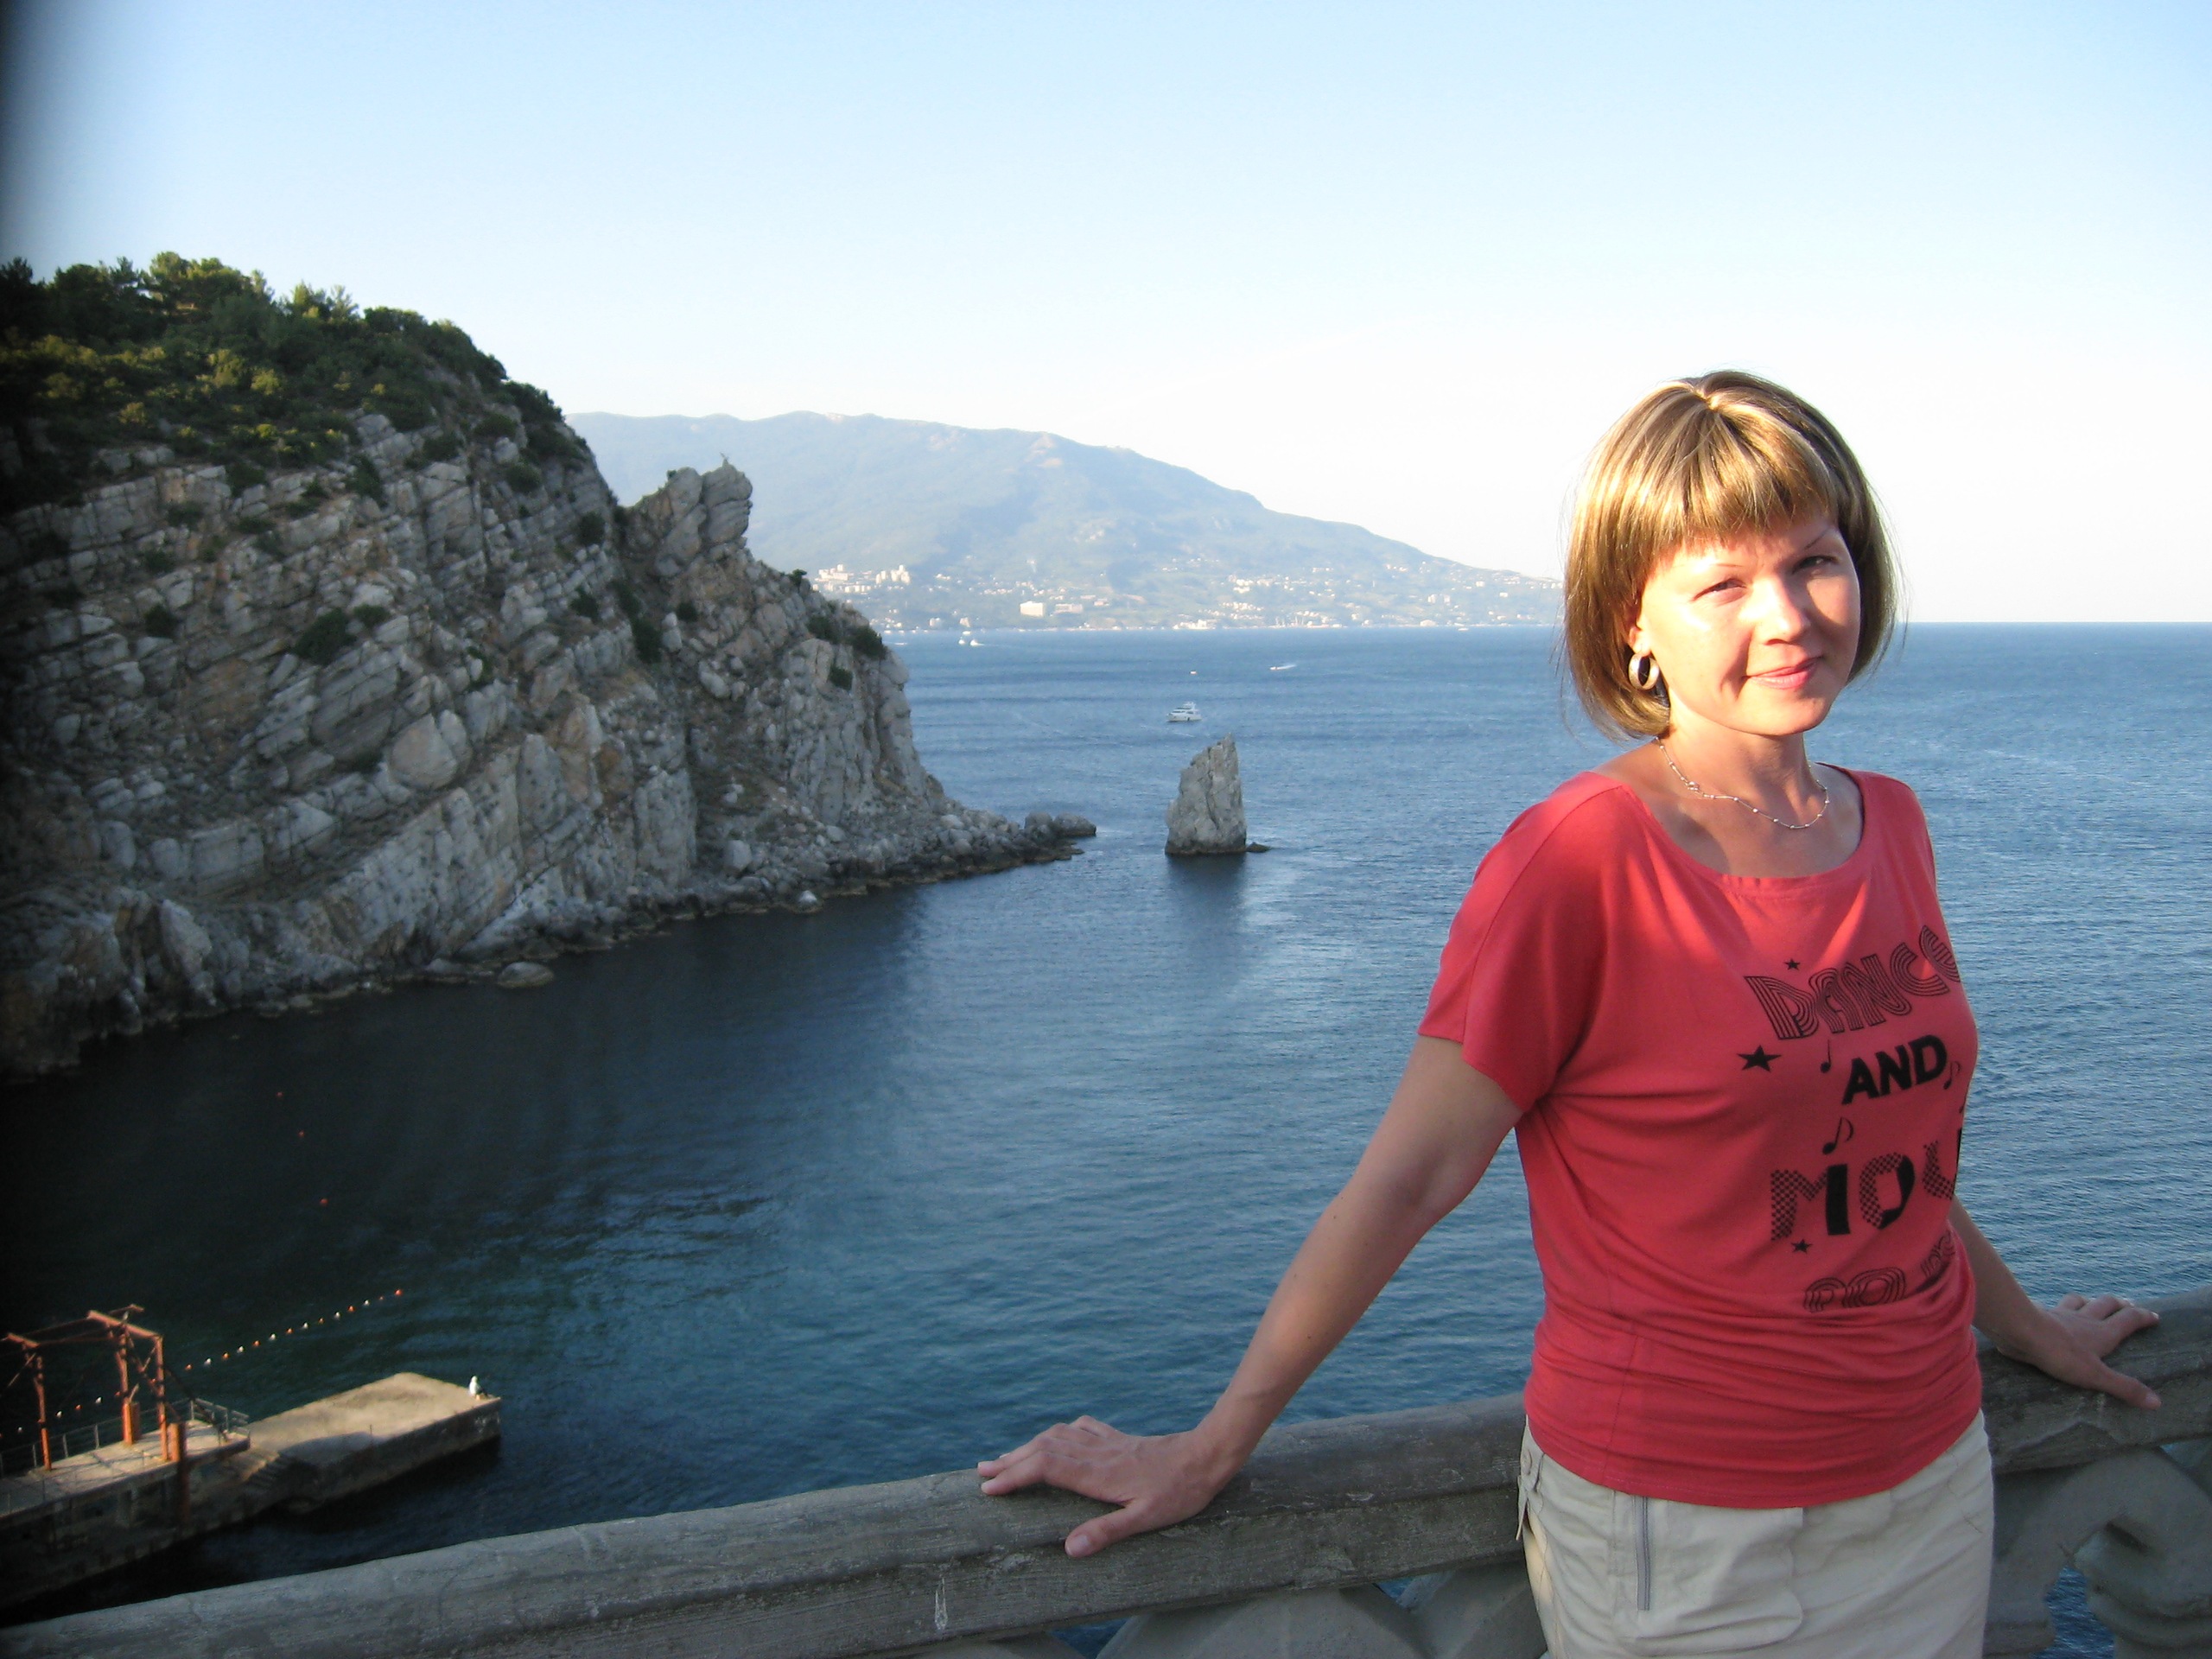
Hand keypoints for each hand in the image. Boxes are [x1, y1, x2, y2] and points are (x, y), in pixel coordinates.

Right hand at [978, 1416, 1241, 1557]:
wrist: (1206, 1455)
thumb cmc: (1180, 1492)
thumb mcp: (1146, 1519)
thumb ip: (1107, 1532)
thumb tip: (1069, 1549)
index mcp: (1097, 1473)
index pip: (1044, 1469)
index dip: (1014, 1477)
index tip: (988, 1488)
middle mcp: (1096, 1453)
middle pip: (1042, 1450)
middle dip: (1010, 1461)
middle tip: (981, 1472)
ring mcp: (1106, 1442)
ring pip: (1057, 1437)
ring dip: (1028, 1446)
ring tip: (1006, 1457)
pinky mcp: (1118, 1437)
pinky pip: (1080, 1429)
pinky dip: (1058, 1433)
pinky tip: (1057, 1436)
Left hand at [1994, 1293, 2162, 1409]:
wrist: (2021, 1331)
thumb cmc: (2061, 1355)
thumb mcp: (2097, 1376)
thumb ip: (2124, 1387)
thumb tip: (2157, 1402)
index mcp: (2102, 1333)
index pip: (2128, 1320)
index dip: (2143, 1317)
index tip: (2154, 1316)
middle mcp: (2084, 1319)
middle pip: (2106, 1304)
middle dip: (2119, 1304)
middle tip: (2128, 1304)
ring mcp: (2061, 1314)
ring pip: (2079, 1301)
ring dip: (2089, 1301)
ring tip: (2092, 1302)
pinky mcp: (2040, 1314)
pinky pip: (2052, 1306)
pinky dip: (2058, 1307)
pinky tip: (2053, 1309)